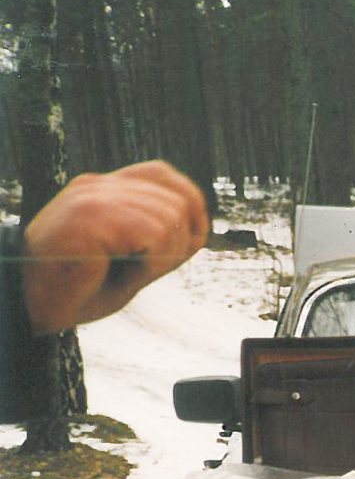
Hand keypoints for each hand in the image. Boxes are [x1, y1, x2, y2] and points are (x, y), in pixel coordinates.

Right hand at [20, 160, 207, 333]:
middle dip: (180, 242)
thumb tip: (199, 228)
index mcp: (102, 188)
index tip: (189, 240)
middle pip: (176, 199)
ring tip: (130, 271)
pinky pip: (154, 234)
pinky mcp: (91, 215)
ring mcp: (93, 197)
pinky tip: (124, 274)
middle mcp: (97, 185)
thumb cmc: (77, 288)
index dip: (189, 204)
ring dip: (162, 256)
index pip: (161, 173)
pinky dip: (150, 263)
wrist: (31, 305)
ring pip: (170, 217)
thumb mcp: (128, 257)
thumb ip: (158, 236)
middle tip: (150, 268)